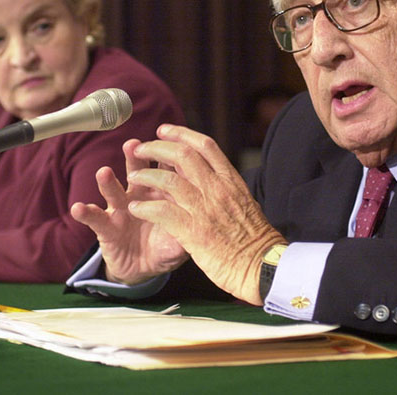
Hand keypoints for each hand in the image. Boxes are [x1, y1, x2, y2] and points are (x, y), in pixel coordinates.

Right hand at [70, 139, 188, 284]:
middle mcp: (141, 194)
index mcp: (164, 193)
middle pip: (139, 171)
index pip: (167, 170)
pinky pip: (94, 219)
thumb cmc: (165, 246)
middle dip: (135, 157)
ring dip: (108, 181)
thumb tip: (204, 227)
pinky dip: (86, 213)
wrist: (143, 267)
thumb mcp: (181, 240)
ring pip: (114, 190)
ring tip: (104, 172)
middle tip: (133, 145)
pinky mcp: (106, 226)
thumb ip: (190, 231)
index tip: (168, 144)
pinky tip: (79, 208)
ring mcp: (121, 208)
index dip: (168, 157)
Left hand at [126, 124, 285, 304]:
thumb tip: (215, 178)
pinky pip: (162, 212)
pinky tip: (136, 208)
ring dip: (146, 176)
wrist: (262, 266)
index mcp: (231, 180)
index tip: (164, 130)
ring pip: (168, 180)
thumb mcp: (245, 203)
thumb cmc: (255, 240)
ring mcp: (205, 209)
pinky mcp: (193, 231)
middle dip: (157, 147)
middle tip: (141, 148)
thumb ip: (227, 189)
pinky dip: (145, 207)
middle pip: (182, 155)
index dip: (181, 134)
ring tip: (134, 177)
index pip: (205, 145)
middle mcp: (218, 189)